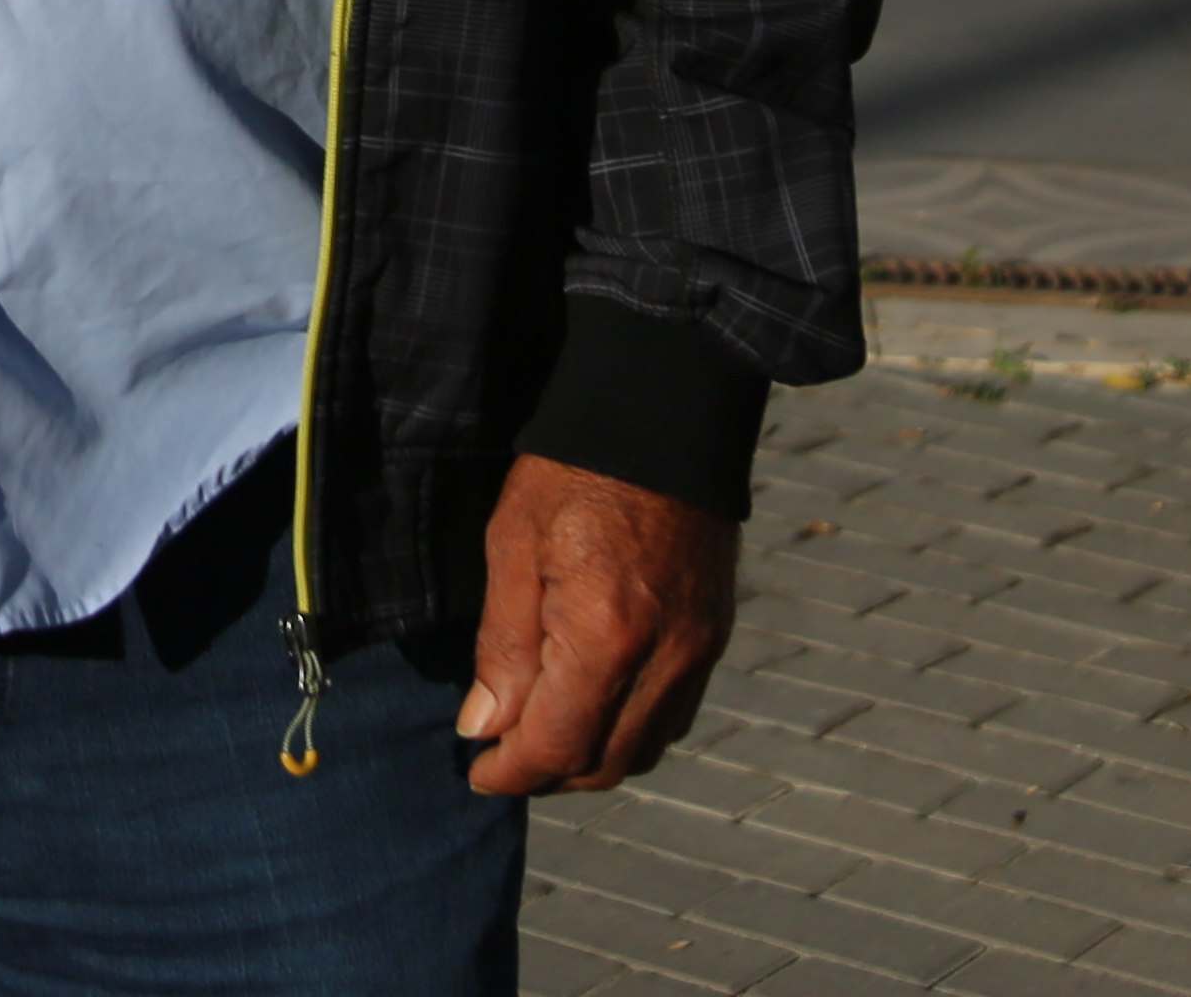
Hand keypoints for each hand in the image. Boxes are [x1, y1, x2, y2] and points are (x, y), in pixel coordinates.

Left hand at [458, 455, 732, 794]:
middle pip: (603, 763)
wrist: (663, 415)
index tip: (476, 772)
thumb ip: (501, 647)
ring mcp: (697, 651)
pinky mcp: (714, 636)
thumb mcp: (513, 546)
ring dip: (590, 759)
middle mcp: (663, 659)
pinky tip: (594, 705)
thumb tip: (482, 727)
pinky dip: (630, 731)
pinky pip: (673, 716)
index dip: (511, 773)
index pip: (556, 746)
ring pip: (643, 750)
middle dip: (547, 775)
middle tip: (502, 758)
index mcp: (605, 637)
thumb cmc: (574, 472)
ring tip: (542, 735)